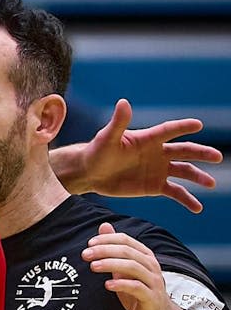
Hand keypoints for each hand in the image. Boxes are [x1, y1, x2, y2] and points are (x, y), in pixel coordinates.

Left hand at [74, 99, 221, 211]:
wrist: (91, 173)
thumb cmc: (97, 152)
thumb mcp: (107, 138)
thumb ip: (118, 122)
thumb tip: (123, 102)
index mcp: (148, 138)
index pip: (169, 130)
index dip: (182, 127)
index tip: (198, 124)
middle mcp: (158, 153)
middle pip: (184, 151)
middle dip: (201, 153)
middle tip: (217, 157)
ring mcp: (158, 169)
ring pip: (184, 171)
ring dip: (198, 177)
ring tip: (210, 183)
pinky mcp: (155, 186)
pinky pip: (176, 192)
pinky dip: (187, 199)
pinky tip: (197, 207)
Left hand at [83, 222, 190, 309]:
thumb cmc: (139, 291)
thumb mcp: (124, 269)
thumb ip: (114, 249)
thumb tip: (104, 226)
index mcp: (145, 256)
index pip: (126, 240)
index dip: (107, 239)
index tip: (89, 244)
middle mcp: (152, 266)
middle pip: (128, 252)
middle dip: (104, 251)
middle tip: (85, 254)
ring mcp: (154, 282)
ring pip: (133, 267)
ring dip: (110, 264)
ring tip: (93, 266)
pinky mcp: (152, 298)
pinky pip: (137, 288)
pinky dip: (121, 284)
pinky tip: (107, 285)